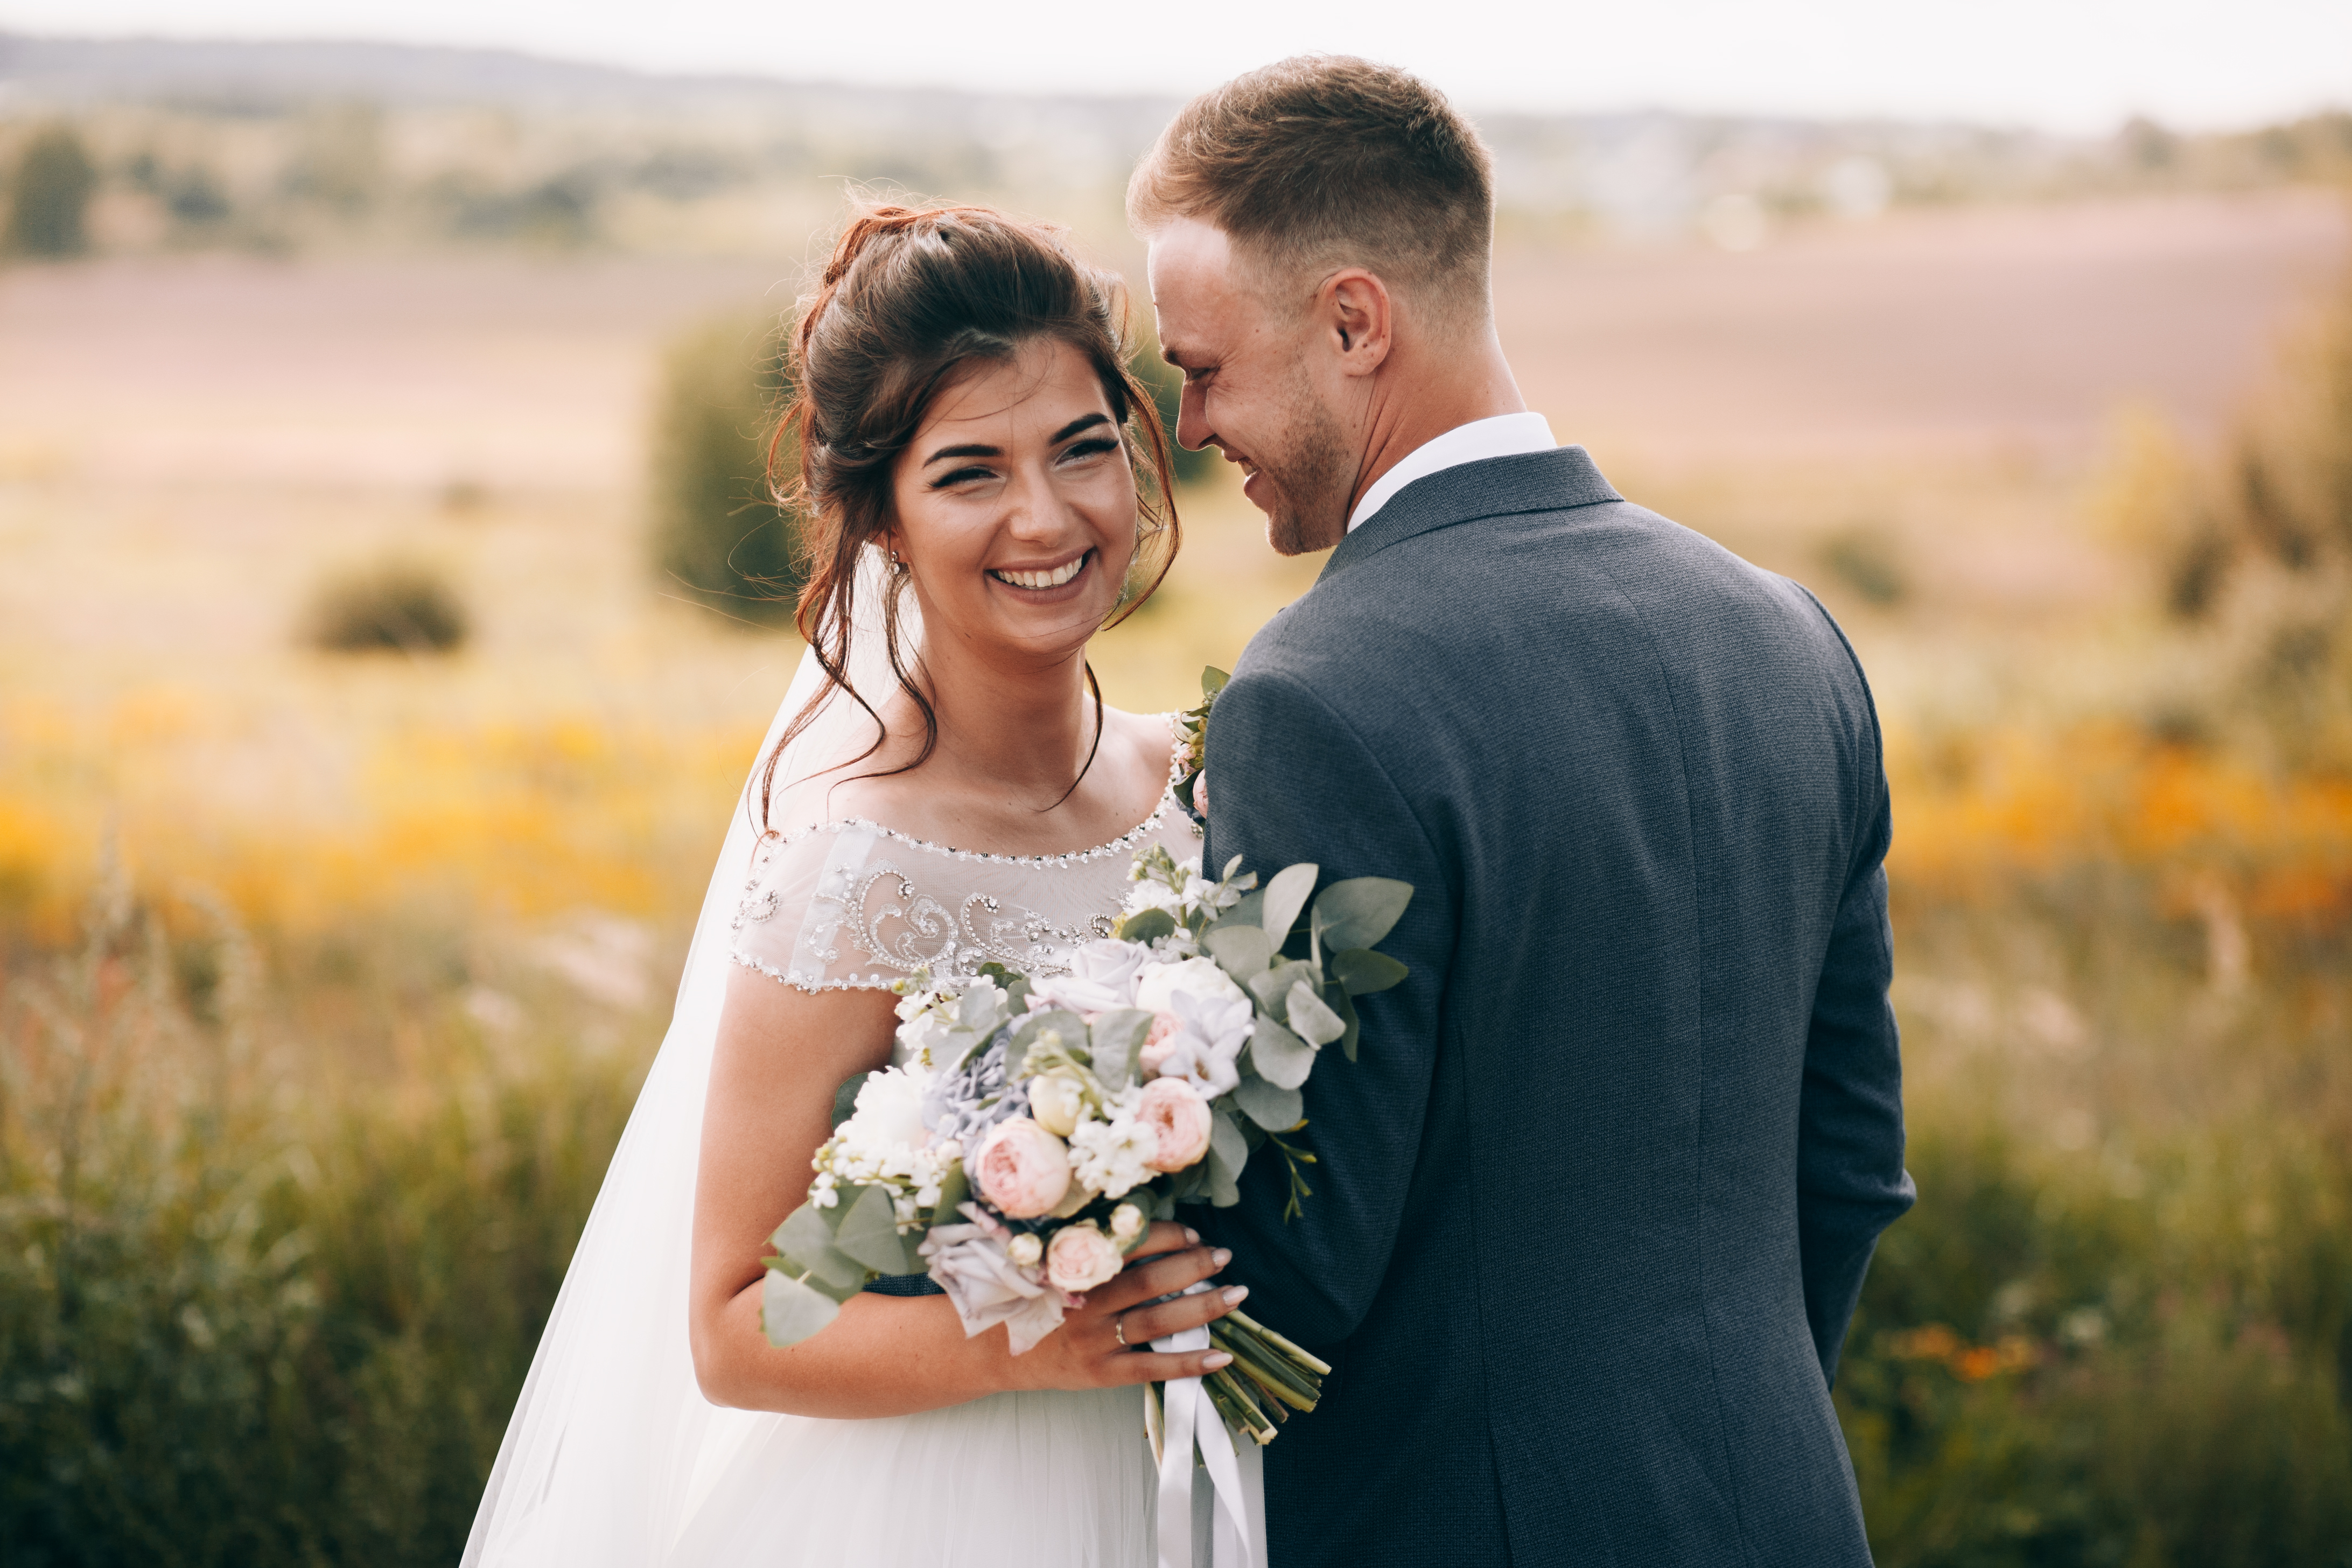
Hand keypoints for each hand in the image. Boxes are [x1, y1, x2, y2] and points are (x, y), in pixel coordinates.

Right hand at [1007, 1222, 1245, 1391]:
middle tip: (1223, 1256)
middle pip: (1151, 1280)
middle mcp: (1086, 1302)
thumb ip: (1092, 1252)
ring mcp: (1094, 1340)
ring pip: (1158, 1320)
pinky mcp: (1100, 1373)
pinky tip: (1221, 1357)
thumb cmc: (1029, 1301)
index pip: (1131, 1245)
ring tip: (1235, 1295)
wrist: (988, 1351)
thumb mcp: (1051, 1266)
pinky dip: (1189, 1362)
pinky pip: (1152, 1368)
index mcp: (1076, 1267)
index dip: (1167, 1236)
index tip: (1191, 1235)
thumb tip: (1150, 1233)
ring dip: (1203, 1307)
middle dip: (1194, 1266)